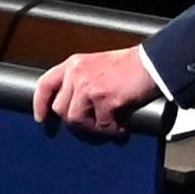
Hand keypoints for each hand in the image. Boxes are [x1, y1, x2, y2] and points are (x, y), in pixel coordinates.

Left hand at [28, 43, 163, 135]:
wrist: (154, 63)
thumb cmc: (131, 65)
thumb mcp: (98, 66)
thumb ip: (82, 82)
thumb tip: (75, 108)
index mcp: (74, 64)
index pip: (45, 84)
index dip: (40, 104)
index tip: (42, 119)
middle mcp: (77, 74)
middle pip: (61, 109)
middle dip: (77, 123)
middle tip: (94, 126)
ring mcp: (89, 87)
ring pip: (77, 121)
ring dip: (94, 128)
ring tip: (110, 126)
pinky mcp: (104, 99)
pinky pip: (102, 126)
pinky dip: (113, 131)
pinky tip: (122, 127)